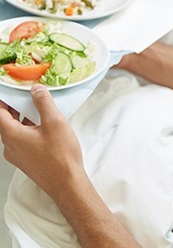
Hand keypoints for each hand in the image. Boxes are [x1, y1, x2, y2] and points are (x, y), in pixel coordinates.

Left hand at [0, 84, 83, 198]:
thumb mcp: (54, 122)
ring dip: (23, 117)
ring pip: (15, 130)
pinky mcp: (26, 160)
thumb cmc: (60, 156)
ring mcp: (17, 155)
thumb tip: (36, 89)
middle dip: (15, 106)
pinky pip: (22, 139)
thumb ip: (43, 102)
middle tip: (27, 94)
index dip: (4, 99)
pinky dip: (29, 128)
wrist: (67, 183)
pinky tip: (44, 125)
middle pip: (6, 121)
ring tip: (38, 108)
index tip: (12, 89)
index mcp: (11, 135)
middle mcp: (10, 146)